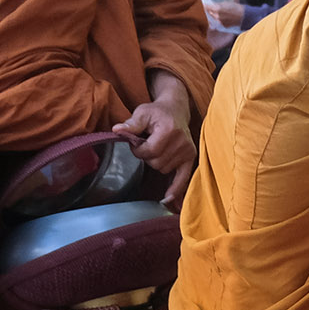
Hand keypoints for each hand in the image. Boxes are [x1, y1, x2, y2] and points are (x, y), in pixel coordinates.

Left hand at [114, 74, 195, 206]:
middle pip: (156, 163)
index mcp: (169, 130)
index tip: (137, 143)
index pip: (150, 151)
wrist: (176, 110)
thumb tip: (117, 130)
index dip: (138, 150)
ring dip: (156, 163)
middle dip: (147, 156)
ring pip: (164, 169)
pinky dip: (176, 189)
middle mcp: (181, 142)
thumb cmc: (157, 112)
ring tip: (158, 149)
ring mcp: (187, 151)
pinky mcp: (190, 157)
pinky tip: (168, 199)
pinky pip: (183, 177)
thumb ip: (131, 123)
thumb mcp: (142, 112)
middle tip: (147, 144)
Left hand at [203, 0, 244, 28]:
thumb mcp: (225, 3)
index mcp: (217, 9)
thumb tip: (211, 5)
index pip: (206, 7)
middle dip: (208, 11)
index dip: (205, 5)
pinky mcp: (223, 26)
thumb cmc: (236, 7)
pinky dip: (218, 21)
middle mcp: (217, 16)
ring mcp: (220, 22)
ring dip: (213, 16)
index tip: (204, 4)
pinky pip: (218, 23)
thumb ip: (217, 5)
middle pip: (209, 13)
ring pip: (213, 19)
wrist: (244, 16)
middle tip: (209, 9)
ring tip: (217, 14)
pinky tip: (222, 18)